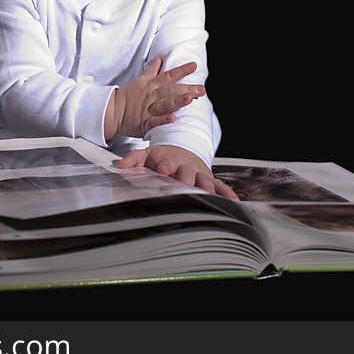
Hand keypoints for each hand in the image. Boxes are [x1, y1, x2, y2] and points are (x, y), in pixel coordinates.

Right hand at [104, 57, 204, 139]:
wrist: (112, 111)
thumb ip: (152, 70)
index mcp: (152, 85)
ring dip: (177, 101)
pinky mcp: (144, 123)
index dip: (182, 70)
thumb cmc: (128, 95)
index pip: (169, 75)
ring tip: (190, 99)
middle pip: (171, 90)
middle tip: (202, 89)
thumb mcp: (140, 79)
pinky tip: (174, 119)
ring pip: (164, 104)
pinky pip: (155, 121)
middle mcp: (152, 95)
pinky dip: (164, 120)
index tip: (194, 66)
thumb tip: (159, 58)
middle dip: (187, 89)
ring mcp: (149, 109)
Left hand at [116, 145, 239, 200]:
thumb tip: (119, 166)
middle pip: (188, 175)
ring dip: (207, 189)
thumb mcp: (147, 154)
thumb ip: (133, 158)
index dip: (166, 167)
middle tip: (185, 189)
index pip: (168, 165)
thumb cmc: (163, 157)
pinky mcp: (209, 179)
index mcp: (170, 162)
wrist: (183, 151)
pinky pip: (220, 186)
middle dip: (187, 182)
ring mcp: (199, 174)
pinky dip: (227, 193)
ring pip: (205, 181)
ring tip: (209, 197)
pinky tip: (234, 202)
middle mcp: (186, 168)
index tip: (163, 170)